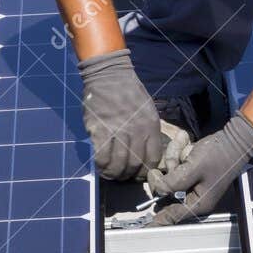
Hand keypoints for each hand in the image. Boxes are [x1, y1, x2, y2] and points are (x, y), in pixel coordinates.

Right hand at [78, 50, 164, 180]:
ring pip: (118, 163)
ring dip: (114, 174)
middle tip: (122, 177)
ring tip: (110, 175)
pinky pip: (102, 155)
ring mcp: (118, 131)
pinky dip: (101, 165)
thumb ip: (147, 131)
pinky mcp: (100, 129)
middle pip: (134, 164)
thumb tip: (144, 154)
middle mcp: (137, 131)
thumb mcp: (148, 110)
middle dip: (128, 175)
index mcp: (151, 126)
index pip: (152, 158)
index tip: (138, 175)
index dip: (144, 171)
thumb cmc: (130, 92)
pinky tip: (100, 166)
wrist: (110, 75)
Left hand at [147, 114, 252, 225]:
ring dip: (174, 156)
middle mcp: (192, 196)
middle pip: (166, 189)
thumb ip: (172, 183)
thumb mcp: (193, 169)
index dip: (156, 220)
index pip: (171, 216)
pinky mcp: (190, 171)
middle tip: (177, 159)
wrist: (234, 139)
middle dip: (170, 170)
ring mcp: (191, 183)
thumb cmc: (217, 156)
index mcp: (197, 203)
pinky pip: (176, 164)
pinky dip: (180, 152)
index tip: (144, 227)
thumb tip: (157, 190)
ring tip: (187, 147)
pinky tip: (188, 143)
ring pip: (169, 173)